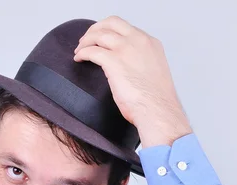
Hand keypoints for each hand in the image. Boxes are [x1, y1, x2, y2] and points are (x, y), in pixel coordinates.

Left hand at [74, 16, 191, 147]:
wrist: (158, 110)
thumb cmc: (156, 101)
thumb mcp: (152, 73)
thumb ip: (140, 64)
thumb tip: (125, 69)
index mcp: (150, 43)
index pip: (126, 28)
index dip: (109, 31)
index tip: (101, 39)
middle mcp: (138, 41)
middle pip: (111, 23)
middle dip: (95, 29)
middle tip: (86, 40)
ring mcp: (126, 49)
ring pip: (99, 34)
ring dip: (86, 41)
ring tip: (79, 51)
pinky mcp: (114, 61)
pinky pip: (91, 51)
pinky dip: (82, 53)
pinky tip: (79, 59)